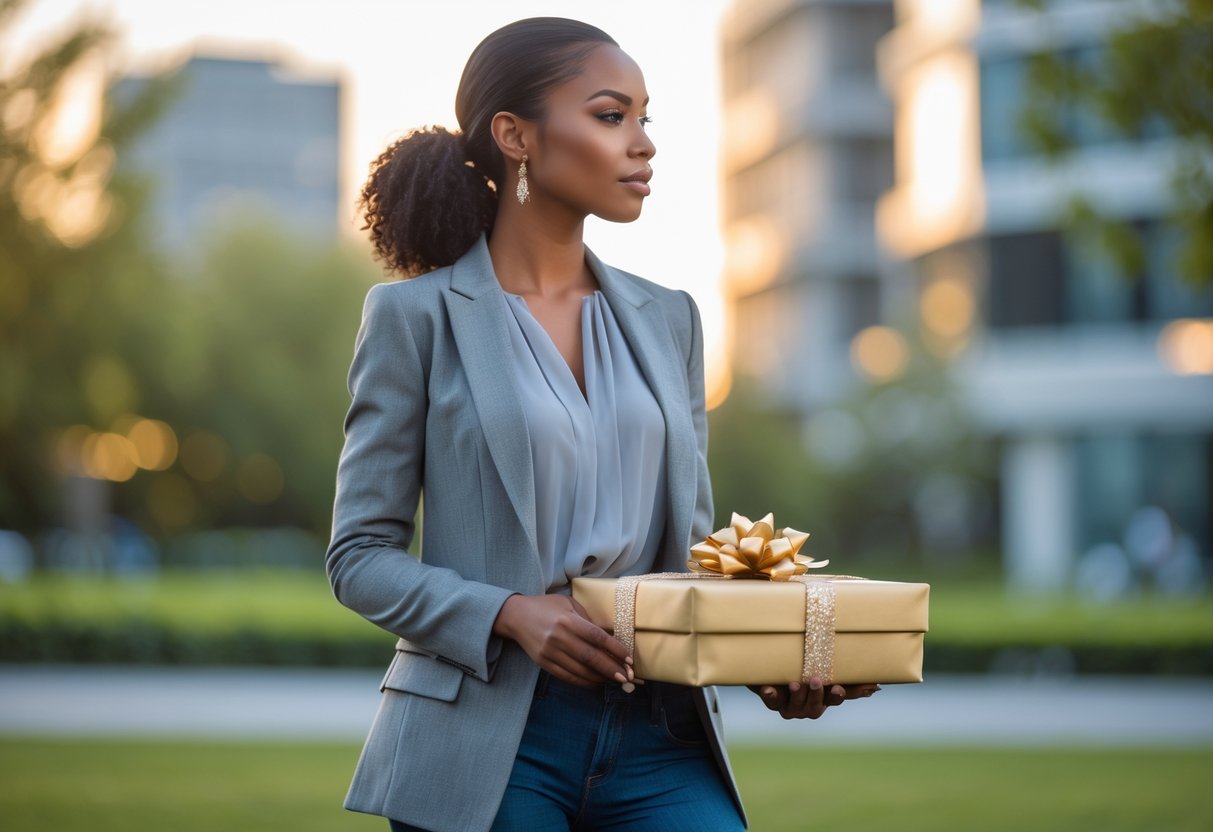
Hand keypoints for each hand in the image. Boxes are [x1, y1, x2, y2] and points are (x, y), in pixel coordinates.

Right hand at [493, 594, 633, 687]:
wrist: (516, 616)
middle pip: (591, 657)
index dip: (616, 649)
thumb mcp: (568, 603)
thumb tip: (608, 638)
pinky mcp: (543, 663)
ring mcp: (550, 652)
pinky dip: (584, 681)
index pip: (597, 637)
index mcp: (568, 620)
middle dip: (612, 669)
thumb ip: (587, 620)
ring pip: (580, 670)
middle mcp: (559, 637)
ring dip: (600, 677)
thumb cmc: (546, 606)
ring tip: (615, 680)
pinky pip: (567, 676)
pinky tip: (596, 681)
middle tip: (628, 677)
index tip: (630, 659)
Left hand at [747, 678, 880, 718]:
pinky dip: (770, 696)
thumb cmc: (806, 669)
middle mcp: (808, 707)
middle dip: (816, 695)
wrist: (774, 669)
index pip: (835, 699)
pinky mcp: (773, 701)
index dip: (837, 695)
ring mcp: (790, 707)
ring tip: (795, 683)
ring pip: (795, 707)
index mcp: (825, 698)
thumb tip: (877, 684)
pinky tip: (768, 689)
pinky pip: (771, 702)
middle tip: (815, 679)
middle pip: (815, 707)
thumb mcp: (826, 669)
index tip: (837, 688)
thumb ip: (849, 675)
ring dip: (797, 695)